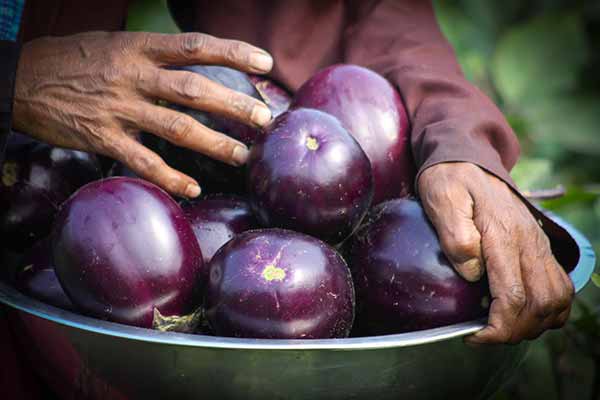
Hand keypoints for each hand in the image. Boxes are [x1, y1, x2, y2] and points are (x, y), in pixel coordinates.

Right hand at [13, 31, 273, 197]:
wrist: (18, 79)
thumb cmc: (72, 59)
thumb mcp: (114, 43)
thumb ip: (153, 54)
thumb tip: (194, 62)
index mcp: (137, 48)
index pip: (194, 45)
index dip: (233, 53)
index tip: (265, 63)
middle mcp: (132, 76)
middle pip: (193, 90)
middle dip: (233, 105)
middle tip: (264, 119)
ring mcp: (118, 109)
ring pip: (176, 128)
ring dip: (213, 144)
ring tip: (241, 155)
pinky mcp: (102, 138)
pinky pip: (142, 162)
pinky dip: (170, 177)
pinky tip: (193, 188)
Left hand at [418, 162, 573, 343]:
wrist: (467, 158)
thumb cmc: (450, 180)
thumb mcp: (442, 200)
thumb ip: (456, 235)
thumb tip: (472, 272)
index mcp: (504, 235)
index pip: (513, 296)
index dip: (496, 327)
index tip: (473, 335)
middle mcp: (529, 243)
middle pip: (540, 305)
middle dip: (514, 331)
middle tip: (484, 336)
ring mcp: (538, 245)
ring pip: (557, 300)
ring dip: (534, 324)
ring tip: (502, 328)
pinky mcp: (539, 247)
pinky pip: (560, 287)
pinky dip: (549, 310)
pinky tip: (524, 313)